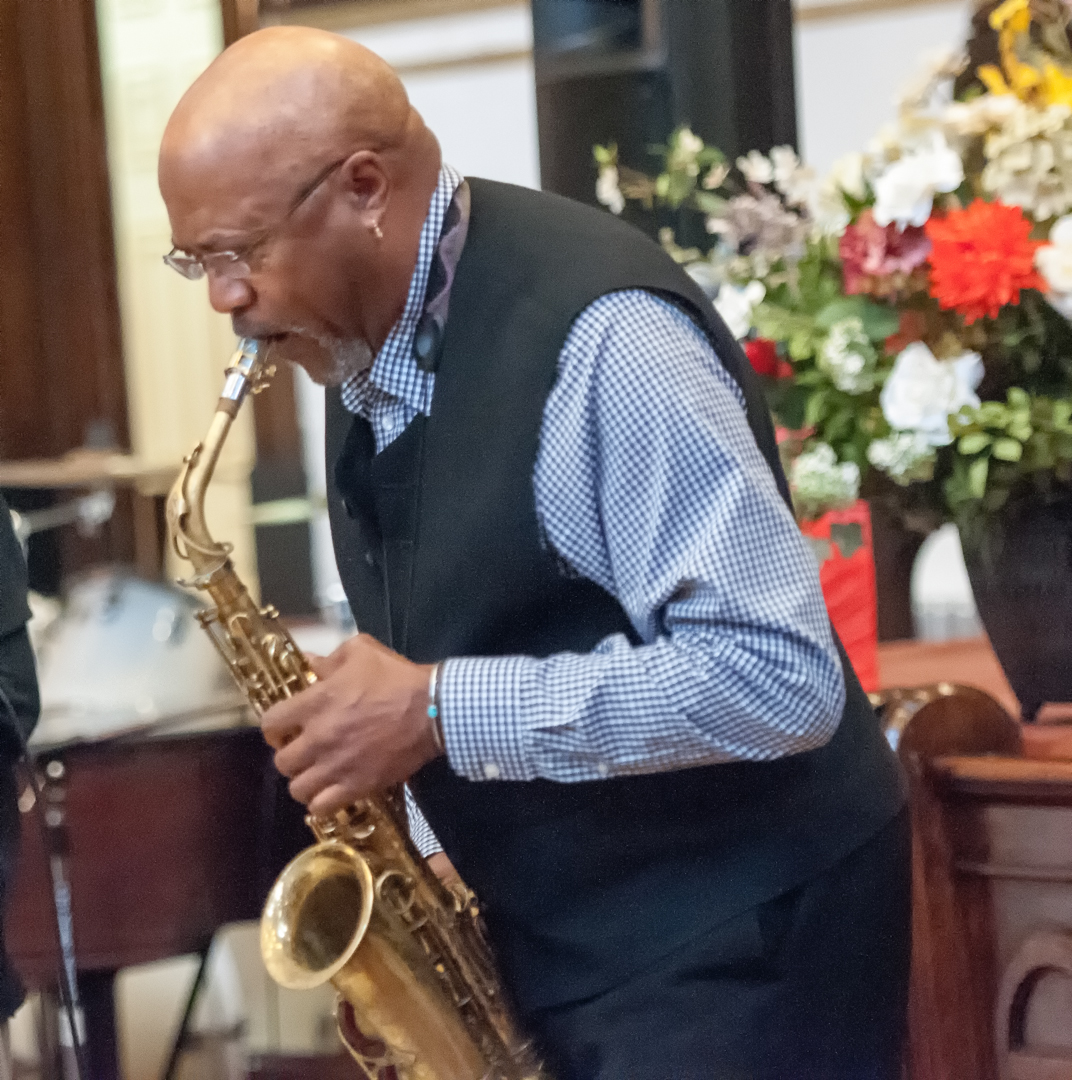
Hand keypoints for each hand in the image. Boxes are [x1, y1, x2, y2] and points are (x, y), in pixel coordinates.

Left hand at [261, 633, 439, 815]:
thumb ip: (330, 658)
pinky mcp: (356, 786)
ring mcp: (336, 766)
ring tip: (318, 774)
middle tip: (306, 751)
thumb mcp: (362, 651)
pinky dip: (322, 803)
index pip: (270, 723)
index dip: (273, 728)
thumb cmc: (396, 677)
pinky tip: (332, 793)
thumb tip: (309, 661)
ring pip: (298, 789)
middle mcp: (318, 738)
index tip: (284, 729)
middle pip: (282, 761)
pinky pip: (322, 808)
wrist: (432, 709)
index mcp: (314, 703)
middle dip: (291, 756)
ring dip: (305, 781)